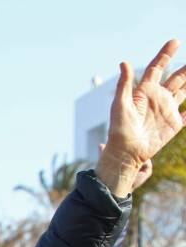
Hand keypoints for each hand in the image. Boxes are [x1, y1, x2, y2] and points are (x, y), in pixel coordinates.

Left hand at [97, 40, 185, 196]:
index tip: (175, 41)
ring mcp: (167, 110)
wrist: (125, 152)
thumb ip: (124, 84)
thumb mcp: (120, 104)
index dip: (165, 55)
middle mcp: (157, 98)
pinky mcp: (173, 124)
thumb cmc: (119, 129)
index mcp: (144, 91)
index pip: (157, 68)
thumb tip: (124, 62)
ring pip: (184, 91)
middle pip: (175, 78)